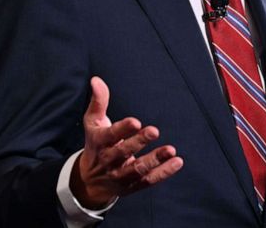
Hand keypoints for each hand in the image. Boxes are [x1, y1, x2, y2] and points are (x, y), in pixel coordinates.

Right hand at [69, 76, 183, 208]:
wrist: (88, 181)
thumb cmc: (96, 143)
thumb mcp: (92, 122)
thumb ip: (98, 101)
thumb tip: (96, 79)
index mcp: (99, 142)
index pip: (110, 136)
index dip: (122, 129)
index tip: (135, 121)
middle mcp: (109, 160)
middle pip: (123, 152)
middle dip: (138, 142)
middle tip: (154, 131)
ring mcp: (120, 175)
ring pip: (137, 169)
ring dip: (154, 160)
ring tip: (171, 150)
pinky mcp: (131, 186)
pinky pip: (148, 181)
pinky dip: (163, 173)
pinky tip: (177, 163)